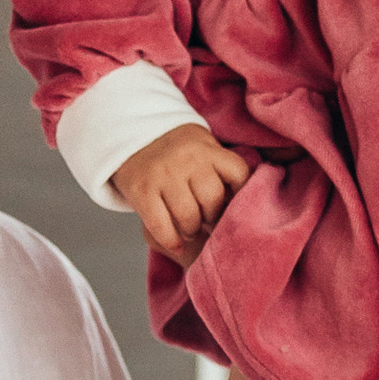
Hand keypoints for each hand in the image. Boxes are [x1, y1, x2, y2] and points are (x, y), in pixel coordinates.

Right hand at [112, 121, 250, 257]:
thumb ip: (221, 170)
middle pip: (212, 199)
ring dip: (192, 230)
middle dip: (213, 217)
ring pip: (189, 216)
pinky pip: (161, 225)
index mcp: (208, 149)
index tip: (235, 207)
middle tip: (207, 222)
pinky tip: (176, 244)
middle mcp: (187, 159)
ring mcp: (163, 174)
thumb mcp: (204, 148)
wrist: (134, 135)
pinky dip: (171, 241)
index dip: (241, 195)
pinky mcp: (142, 190)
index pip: (238, 173)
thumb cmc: (179, 152)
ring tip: (190, 230)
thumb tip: (244, 206)